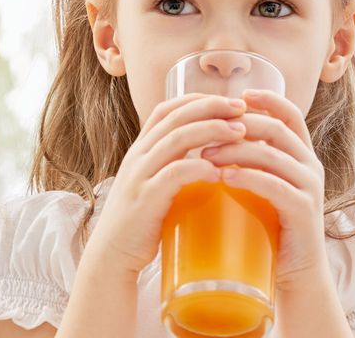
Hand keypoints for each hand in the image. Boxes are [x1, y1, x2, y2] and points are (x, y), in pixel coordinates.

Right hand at [82, 93, 247, 275]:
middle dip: (210, 108)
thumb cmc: (141, 221)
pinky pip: (173, 175)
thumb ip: (173, 168)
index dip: (197, 99)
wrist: (113, 254)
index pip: (166, 110)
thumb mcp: (153, 184)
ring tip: (239, 132)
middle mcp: (138, 156)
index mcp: (141, 149)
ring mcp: (140, 176)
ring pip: (176, 140)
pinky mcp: (145, 200)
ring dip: (211, 131)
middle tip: (242, 108)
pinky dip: (197, 168)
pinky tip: (219, 171)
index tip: (228, 100)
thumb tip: (213, 159)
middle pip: (175, 118)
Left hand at [200, 88, 328, 288]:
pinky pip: (276, 186)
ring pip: (272, 155)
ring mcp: (310, 187)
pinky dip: (249, 178)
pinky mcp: (305, 211)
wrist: (294, 271)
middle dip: (238, 125)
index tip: (240, 94)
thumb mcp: (261, 185)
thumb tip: (207, 138)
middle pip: (276, 129)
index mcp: (301, 155)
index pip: (291, 114)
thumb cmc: (269, 225)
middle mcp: (310, 165)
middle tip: (204, 132)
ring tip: (205, 155)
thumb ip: (247, 162)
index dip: (268, 99)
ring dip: (235, 151)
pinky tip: (225, 178)